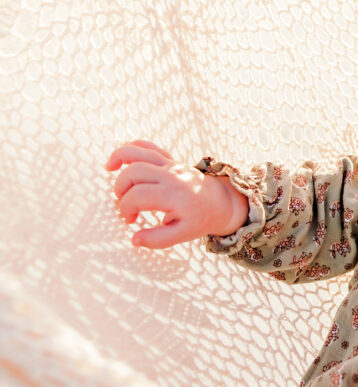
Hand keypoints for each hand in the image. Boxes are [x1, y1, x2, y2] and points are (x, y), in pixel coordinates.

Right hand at [105, 140, 247, 248]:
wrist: (220, 202)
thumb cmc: (200, 218)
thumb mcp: (183, 235)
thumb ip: (158, 240)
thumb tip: (135, 240)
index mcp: (174, 195)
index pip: (138, 196)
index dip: (126, 209)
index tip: (131, 220)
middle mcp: (171, 175)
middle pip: (134, 172)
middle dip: (120, 189)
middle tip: (125, 205)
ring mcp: (170, 164)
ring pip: (138, 152)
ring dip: (119, 160)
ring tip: (109, 170)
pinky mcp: (169, 160)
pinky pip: (147, 146)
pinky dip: (130, 148)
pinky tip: (119, 160)